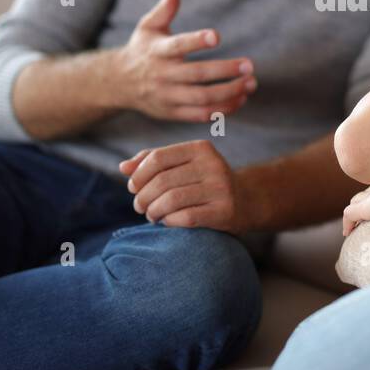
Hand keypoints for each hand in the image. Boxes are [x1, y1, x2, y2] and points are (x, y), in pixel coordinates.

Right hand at [112, 0, 257, 121]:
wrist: (118, 83)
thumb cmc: (141, 49)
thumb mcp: (148, 26)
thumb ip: (164, 8)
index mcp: (158, 51)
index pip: (178, 46)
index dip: (197, 41)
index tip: (217, 36)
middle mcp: (162, 75)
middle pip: (197, 74)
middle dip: (225, 70)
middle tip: (249, 65)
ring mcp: (168, 96)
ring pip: (202, 98)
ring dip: (230, 92)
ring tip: (251, 83)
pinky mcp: (173, 112)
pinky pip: (201, 115)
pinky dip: (223, 109)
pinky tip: (241, 98)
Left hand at [118, 140, 254, 232]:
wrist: (245, 201)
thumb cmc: (203, 182)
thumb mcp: (182, 165)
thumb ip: (153, 162)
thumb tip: (123, 167)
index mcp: (201, 148)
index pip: (158, 158)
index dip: (139, 174)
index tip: (133, 188)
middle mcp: (214, 165)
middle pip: (162, 181)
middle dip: (143, 197)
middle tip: (139, 207)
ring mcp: (221, 188)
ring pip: (171, 200)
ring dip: (153, 211)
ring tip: (151, 215)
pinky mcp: (225, 211)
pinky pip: (186, 217)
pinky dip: (170, 221)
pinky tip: (168, 221)